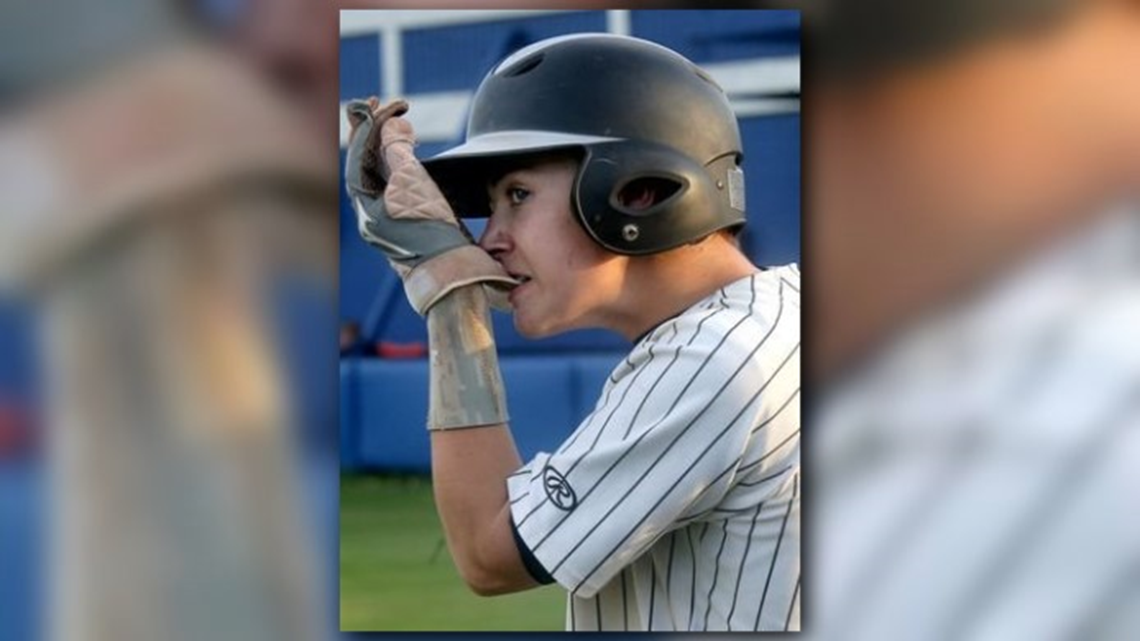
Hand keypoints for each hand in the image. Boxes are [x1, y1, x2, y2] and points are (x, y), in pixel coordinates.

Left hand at [344, 97, 515, 313]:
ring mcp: (386, 221)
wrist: (454, 275)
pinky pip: (395, 186)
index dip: (368, 125)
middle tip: (375, 104)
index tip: (380, 103)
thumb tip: (391, 124)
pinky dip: (400, 164)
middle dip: (371, 133)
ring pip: (379, 175)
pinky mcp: (405, 224)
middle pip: (364, 163)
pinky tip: (411, 155)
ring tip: (398, 124)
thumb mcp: (414, 184)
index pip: (359, 155)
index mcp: (364, 206)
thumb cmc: (433, 233)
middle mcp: (369, 214)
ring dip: (387, 146)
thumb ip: (398, 150)